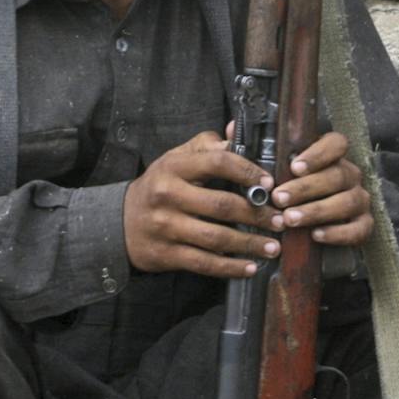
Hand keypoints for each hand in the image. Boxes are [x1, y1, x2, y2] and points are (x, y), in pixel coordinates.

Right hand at [124, 130, 278, 278]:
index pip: (217, 163)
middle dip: (257, 214)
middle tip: (280, 220)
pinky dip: (230, 267)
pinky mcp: (166, 254)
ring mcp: (166, 227)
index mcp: (173, 167)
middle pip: (222, 205)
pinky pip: (204, 263)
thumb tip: (234, 131)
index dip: (247, 172)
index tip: (270, 184)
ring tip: (274, 246)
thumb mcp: (175, 159)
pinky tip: (251, 267)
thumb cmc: (158, 186)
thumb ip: (206, 145)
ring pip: (217, 238)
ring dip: (250, 244)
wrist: (118, 222)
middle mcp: (167, 195)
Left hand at [270, 131, 371, 247]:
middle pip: (337, 175)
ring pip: (347, 201)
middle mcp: (351, 176)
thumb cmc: (296, 199)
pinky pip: (357, 229)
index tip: (294, 167)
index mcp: (334, 158)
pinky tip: (316, 235)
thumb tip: (260, 175)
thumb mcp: (288, 180)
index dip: (318, 154)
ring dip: (316, 210)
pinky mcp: (365, 225)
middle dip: (305, 188)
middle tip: (279, 198)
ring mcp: (360, 200)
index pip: (337, 144)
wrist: (315, 234)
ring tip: (290, 218)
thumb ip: (281, 173)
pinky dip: (336, 233)